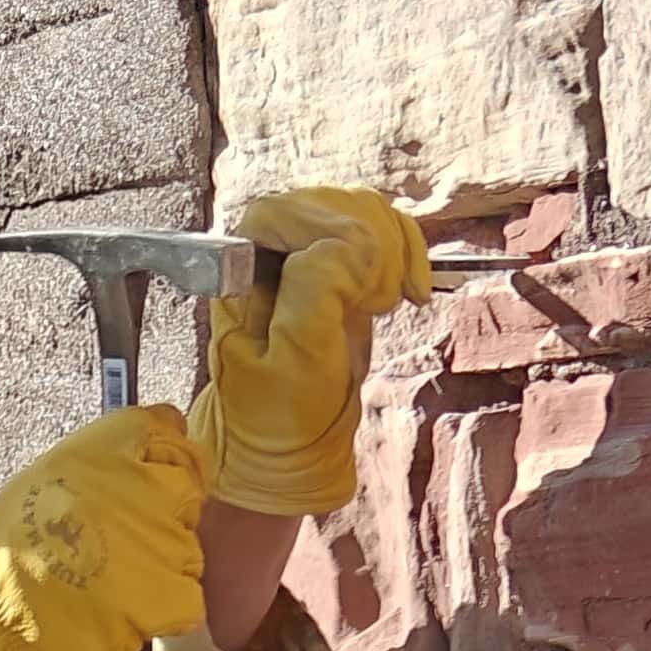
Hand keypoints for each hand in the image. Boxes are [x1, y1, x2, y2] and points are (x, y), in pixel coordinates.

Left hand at [191, 188, 426, 520]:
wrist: (289, 446)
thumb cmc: (280, 413)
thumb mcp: (295, 362)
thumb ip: (315, 293)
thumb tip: (348, 245)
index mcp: (240, 266)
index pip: (288, 211)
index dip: (334, 240)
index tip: (360, 293)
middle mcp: (267, 248)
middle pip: (332, 204)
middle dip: (370, 249)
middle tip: (375, 305)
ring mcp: (307, 252)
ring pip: (363, 211)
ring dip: (391, 253)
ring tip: (382, 304)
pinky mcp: (341, 265)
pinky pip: (384, 231)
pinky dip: (408, 255)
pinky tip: (410, 293)